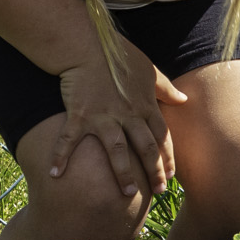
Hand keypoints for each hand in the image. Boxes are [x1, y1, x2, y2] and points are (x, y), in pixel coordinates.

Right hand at [47, 55, 175, 198]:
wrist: (87, 45)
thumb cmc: (119, 56)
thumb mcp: (149, 70)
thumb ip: (166, 89)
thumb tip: (184, 99)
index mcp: (145, 105)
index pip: (161, 136)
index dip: (167, 157)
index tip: (171, 175)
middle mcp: (128, 114)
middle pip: (145, 148)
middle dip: (154, 171)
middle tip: (158, 192)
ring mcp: (103, 116)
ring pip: (117, 150)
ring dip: (123, 173)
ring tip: (128, 194)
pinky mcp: (79, 115)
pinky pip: (69, 140)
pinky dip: (60, 157)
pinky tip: (55, 175)